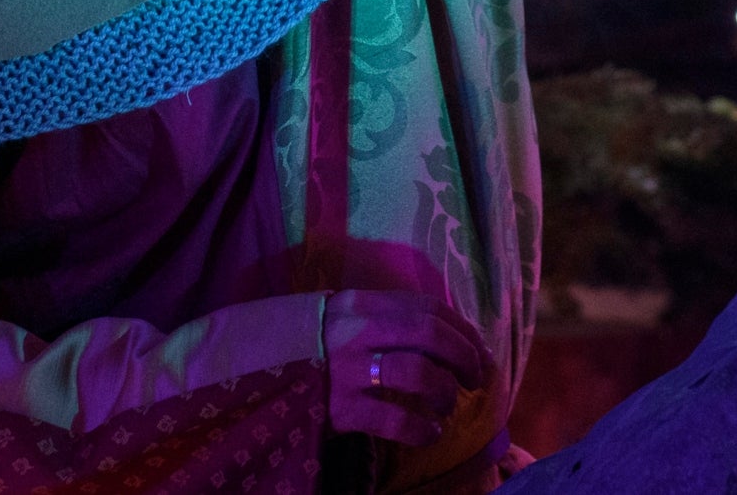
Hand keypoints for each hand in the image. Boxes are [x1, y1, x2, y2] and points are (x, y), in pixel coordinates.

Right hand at [323, 289, 490, 445]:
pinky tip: (429, 433)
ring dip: (444, 392)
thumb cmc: (316, 347)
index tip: (479, 351)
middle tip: (474, 379)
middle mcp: (356, 332)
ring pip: (417, 373)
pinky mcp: (340, 410)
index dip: (462, 330)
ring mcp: (347, 371)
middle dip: (463, 357)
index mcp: (362, 303)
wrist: (258, 374)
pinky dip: (420, 429)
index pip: (427, 307)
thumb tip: (452, 335)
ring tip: (447, 406)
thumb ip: (389, 317)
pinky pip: (393, 420)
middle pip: (429, 335)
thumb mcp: (346, 318)